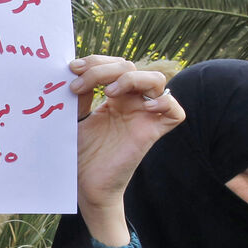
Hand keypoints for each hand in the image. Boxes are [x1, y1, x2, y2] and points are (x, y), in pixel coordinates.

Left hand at [70, 56, 184, 244]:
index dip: (95, 62)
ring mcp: (143, 117)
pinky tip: (144, 107)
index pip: (113, 65)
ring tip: (109, 92)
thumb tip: (77, 70)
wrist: (85, 185)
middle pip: (130, 68)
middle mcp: (131, 103)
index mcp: (114, 97)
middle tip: (78, 84)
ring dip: (131, 79)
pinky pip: (175, 111)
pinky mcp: (152, 133)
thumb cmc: (80, 154)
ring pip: (156, 80)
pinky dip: (164, 103)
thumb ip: (79, 94)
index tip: (71, 70)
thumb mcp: (74, 118)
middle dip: (102, 69)